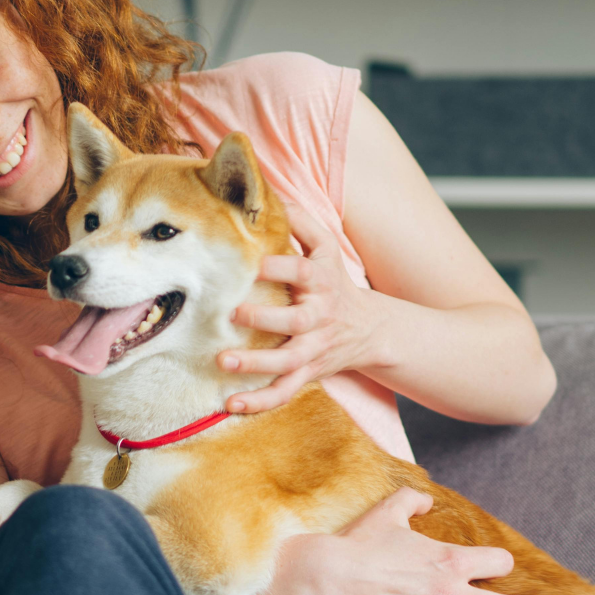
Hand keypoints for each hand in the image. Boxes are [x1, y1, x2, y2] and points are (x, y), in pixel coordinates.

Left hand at [219, 202, 391, 413]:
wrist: (370, 329)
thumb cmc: (334, 281)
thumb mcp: (325, 247)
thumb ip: (299, 221)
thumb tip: (268, 190)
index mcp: (320, 283)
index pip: (302, 272)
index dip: (280, 267)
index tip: (253, 263)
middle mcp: (318, 319)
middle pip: (294, 323)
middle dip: (265, 319)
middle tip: (234, 313)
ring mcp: (312, 351)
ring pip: (287, 364)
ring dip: (256, 366)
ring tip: (224, 362)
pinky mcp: (306, 374)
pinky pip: (283, 392)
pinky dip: (259, 402)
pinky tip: (230, 405)